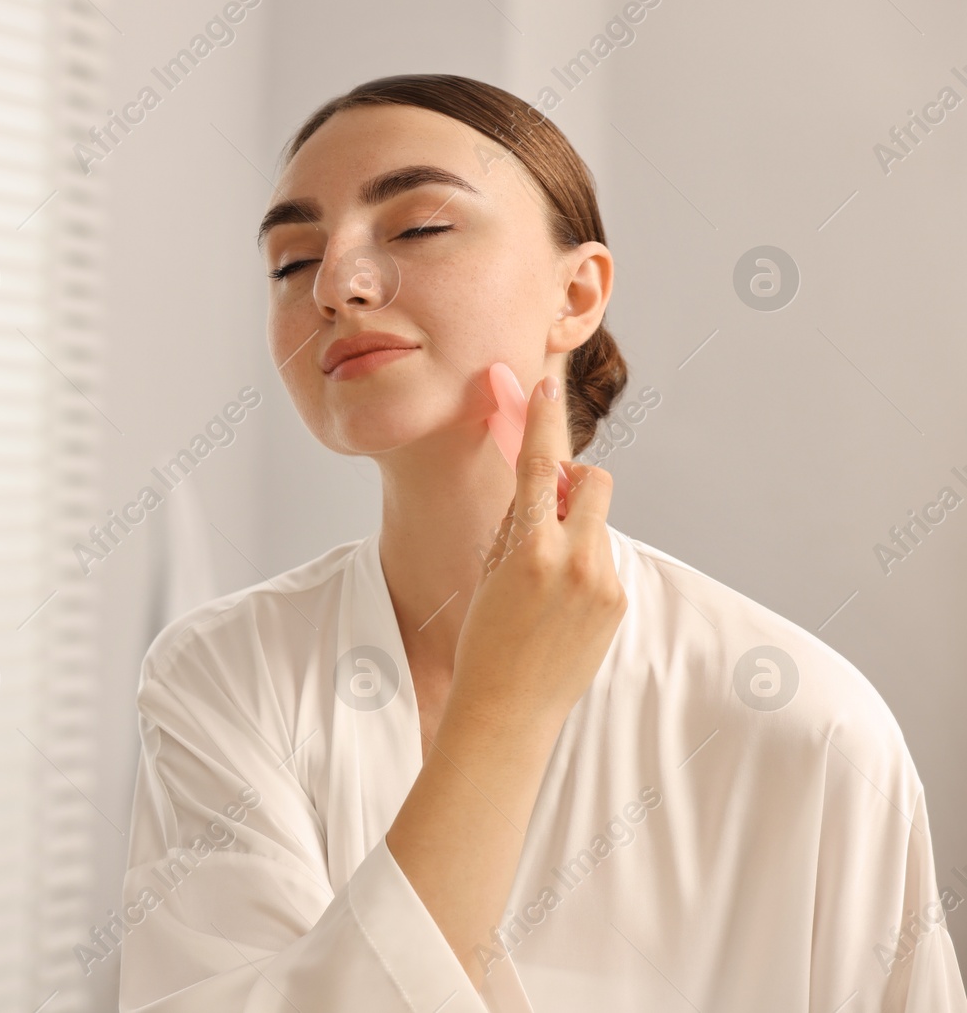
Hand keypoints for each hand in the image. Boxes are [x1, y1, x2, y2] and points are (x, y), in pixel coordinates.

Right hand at [450, 372, 625, 733]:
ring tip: (540, 578)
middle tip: (543, 506)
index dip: (540, 423)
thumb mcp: (487, 572)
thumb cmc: (484, 642)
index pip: (541, 467)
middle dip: (573, 482)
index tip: (542, 390)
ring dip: (574, 528)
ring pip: (597, 523)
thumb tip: (537, 486)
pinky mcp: (618, 603)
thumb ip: (515, 524)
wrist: (508, 711)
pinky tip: (554, 605)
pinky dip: (581, 564)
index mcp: (531, 549)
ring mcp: (603, 583)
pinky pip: (603, 559)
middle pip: (592, 482)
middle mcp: (576, 560)